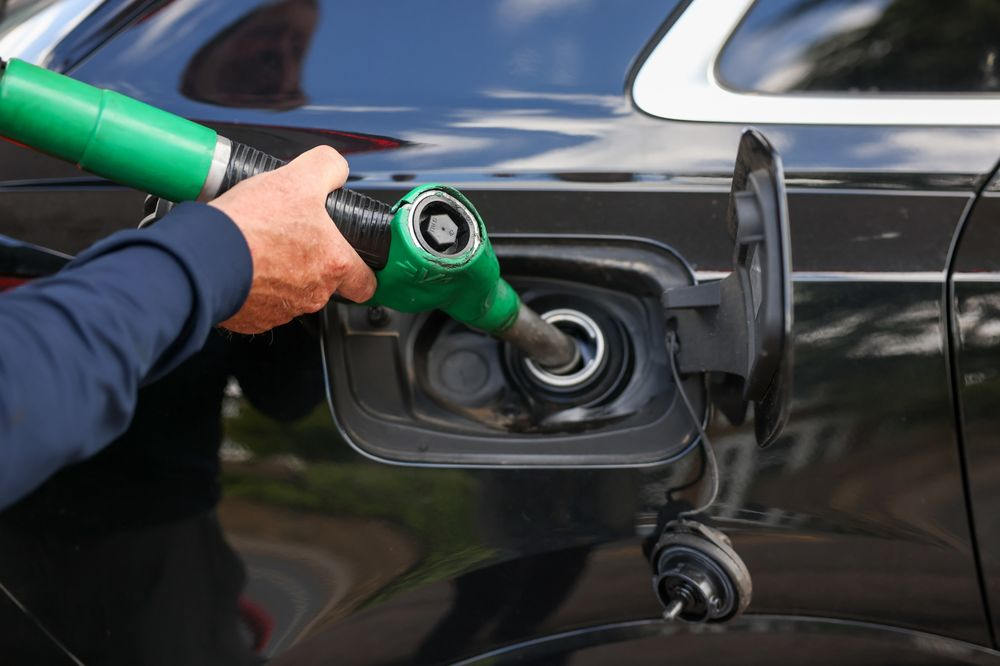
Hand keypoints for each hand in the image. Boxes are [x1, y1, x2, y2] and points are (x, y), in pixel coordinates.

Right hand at [209, 146, 376, 333]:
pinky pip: (261, 304)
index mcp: (333, 264)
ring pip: (292, 294)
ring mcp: (282, 311)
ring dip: (281, 273)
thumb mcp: (299, 176)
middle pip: (325, 284)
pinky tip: (242, 263)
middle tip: (291, 237)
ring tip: (260, 245)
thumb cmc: (251, 223)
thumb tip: (336, 168)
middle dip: (311, 262)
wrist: (203, 254)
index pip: (366, 284)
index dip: (362, 272)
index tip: (355, 263)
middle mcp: (313, 294)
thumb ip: (328, 168)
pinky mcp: (253, 319)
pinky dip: (254, 286)